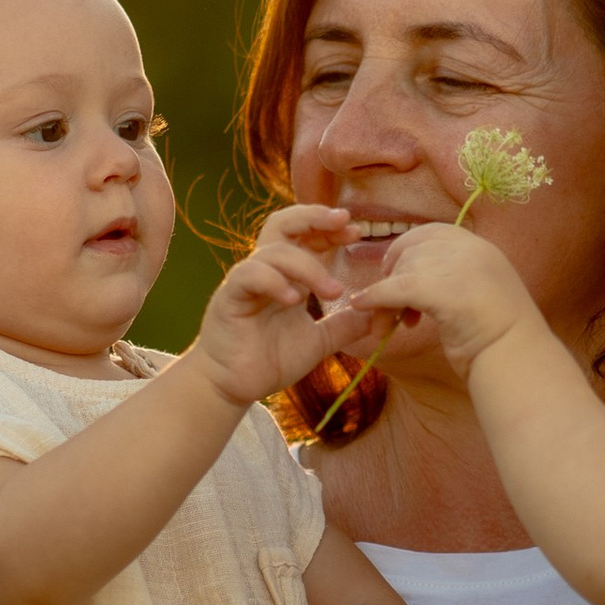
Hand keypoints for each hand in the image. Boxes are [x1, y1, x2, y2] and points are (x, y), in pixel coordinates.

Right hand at [192, 205, 382, 409]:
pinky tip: (295, 300)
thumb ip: (344, 326)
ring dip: (308, 266)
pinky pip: (250, 275)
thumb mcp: (318, 341)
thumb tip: (375, 315)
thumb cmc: (269, 360)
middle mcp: (265, 271)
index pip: (305, 235)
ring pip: (274, 252)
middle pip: (283, 224)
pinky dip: (275, 282)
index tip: (356, 232)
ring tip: (333, 291)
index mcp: (285, 275)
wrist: (235, 386)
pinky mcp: (229, 297)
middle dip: (314, 217)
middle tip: (344, 222)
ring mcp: (245, 281)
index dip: (329, 228)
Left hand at [366, 223, 533, 375]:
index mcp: (481, 247)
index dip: (406, 250)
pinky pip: (396, 289)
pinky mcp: (443, 290)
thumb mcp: (478, 293)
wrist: (517, 361)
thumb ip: (454, 277)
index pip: (432, 234)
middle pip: (412, 252)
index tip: (392, 272)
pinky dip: (375, 298)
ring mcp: (459, 267)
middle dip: (393, 279)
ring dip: (385, 301)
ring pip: (402, 273)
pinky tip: (361, 305)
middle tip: (389, 313)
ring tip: (386, 328)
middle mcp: (471, 249)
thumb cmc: (497, 337)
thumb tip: (412, 279)